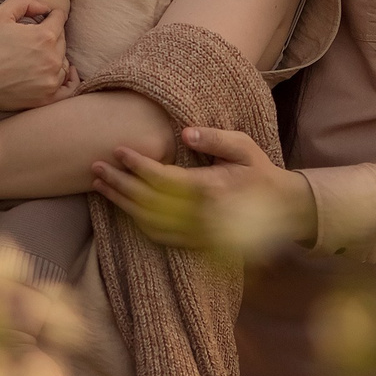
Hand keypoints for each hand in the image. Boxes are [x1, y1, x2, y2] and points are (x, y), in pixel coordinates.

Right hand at [0, 0, 68, 112]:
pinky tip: (65, 72)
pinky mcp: (46, 99)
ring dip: (55, 55)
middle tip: (31, 38)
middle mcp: (52, 59)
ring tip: (37, 55)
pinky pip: (68, 89)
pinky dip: (69, 79)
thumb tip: (44, 7)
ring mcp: (51, 81)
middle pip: (62, 39)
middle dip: (50, 34)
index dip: (49, 14)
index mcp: (44, 36)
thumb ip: (25, 0)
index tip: (40, 18)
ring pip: (63, 62)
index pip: (59, 18)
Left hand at [91, 126, 317, 253]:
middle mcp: (198, 215)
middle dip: (118, 183)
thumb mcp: (244, 147)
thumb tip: (185, 133)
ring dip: (120, 204)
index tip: (118, 150)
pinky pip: (159, 236)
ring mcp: (195, 233)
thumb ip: (215, 139)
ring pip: (148, 222)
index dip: (137, 165)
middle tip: (95, 166)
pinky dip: (136, 223)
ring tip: (99, 185)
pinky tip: (122, 208)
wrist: (280, 209)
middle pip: (147, 202)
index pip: (162, 178)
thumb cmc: (259, 171)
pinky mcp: (194, 242)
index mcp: (209, 188)